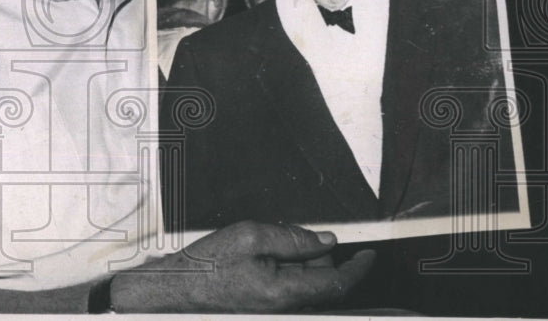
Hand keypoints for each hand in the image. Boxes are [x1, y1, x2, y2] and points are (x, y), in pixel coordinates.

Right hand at [114, 221, 375, 312]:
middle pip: (321, 279)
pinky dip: (284, 271)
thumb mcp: (250, 237)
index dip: (358, 268)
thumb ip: (293, 238)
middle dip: (313, 253)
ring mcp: (277, 311)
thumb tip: (325, 242)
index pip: (337, 283)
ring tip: (263, 248)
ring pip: (306, 284)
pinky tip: (260, 261)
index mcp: (285, 293)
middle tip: (285, 234)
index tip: (369, 255)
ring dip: (296, 262)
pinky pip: (290, 290)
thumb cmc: (206, 266)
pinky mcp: (268, 310)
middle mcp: (286, 309)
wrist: (178, 289)